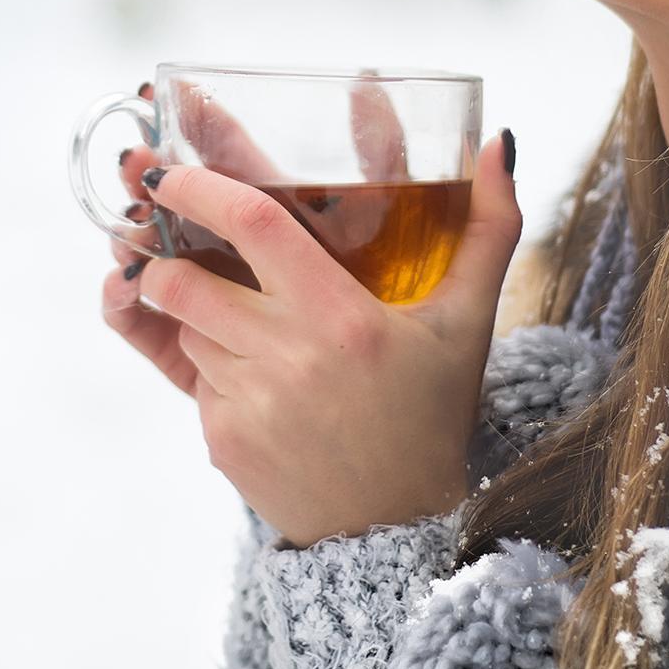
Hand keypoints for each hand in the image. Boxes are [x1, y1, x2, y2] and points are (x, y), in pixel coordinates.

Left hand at [111, 111, 521, 548]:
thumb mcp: (471, 319)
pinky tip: (265, 376)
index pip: (253, 227)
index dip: (200, 189)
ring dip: (198, 311)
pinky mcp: (221, 441)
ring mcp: (247, 404)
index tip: (170, 172)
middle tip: (178, 239)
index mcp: (344, 317)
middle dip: (167, 254)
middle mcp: (288, 359)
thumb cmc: (434, 410)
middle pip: (185, 281)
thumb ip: (491, 227)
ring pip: (186, 328)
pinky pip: (194, 377)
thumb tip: (501, 143)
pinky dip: (214, 362)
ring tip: (252, 317)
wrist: (395, 525)